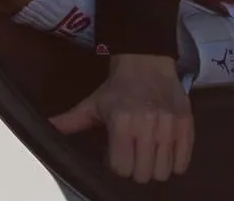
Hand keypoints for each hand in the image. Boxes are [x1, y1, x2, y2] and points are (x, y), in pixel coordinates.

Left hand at [50, 53, 193, 182]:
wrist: (147, 59)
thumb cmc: (117, 86)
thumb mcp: (93, 103)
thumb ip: (71, 121)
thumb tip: (46, 128)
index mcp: (121, 122)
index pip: (121, 169)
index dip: (118, 165)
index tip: (118, 153)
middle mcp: (147, 124)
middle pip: (143, 174)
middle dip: (137, 168)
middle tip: (135, 154)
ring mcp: (169, 124)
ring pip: (163, 172)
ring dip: (156, 167)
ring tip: (150, 152)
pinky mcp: (186, 123)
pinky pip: (183, 162)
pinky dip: (176, 163)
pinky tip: (166, 150)